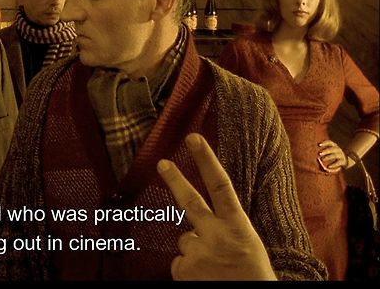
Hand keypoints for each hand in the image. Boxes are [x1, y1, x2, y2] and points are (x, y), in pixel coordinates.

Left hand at [157, 133, 275, 280]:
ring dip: (195, 251)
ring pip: (185, 241)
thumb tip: (197, 223)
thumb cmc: (252, 276)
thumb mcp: (248, 245)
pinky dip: (188, 270)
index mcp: (239, 227)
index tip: (194, 139)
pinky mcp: (183, 270)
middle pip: (191, 201)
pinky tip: (205, 279)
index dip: (206, 160)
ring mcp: (198, 252)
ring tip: (214, 268)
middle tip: (162, 163)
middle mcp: (217, 235)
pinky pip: (179, 263)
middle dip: (175, 180)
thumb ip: (225, 229)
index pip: (221, 186)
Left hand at [317, 140, 346, 172]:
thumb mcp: (330, 151)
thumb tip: (311, 152)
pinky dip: (334, 164)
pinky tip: (329, 166)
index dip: (325, 143)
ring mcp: (341, 155)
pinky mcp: (343, 161)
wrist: (345, 160)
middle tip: (319, 153)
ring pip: (335, 155)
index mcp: (334, 146)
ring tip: (322, 159)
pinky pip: (338, 162)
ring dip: (328, 157)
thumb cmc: (333, 155)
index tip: (319, 145)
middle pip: (332, 149)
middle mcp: (338, 150)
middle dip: (325, 151)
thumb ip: (323, 150)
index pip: (330, 142)